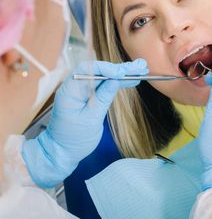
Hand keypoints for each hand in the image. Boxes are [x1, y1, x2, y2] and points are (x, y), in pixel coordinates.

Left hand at [22, 59, 148, 187]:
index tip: (122, 73)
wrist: (62, 151)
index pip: (87, 70)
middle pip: (98, 71)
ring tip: (141, 70)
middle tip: (139, 67)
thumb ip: (103, 98)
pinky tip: (132, 81)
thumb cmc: (73, 138)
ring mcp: (83, 91)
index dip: (106, 68)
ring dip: (122, 74)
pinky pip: (105, 86)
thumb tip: (115, 80)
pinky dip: (118, 83)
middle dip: (119, 69)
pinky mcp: (90, 97)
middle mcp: (76, 86)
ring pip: (104, 77)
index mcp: (70, 90)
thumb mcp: (90, 119)